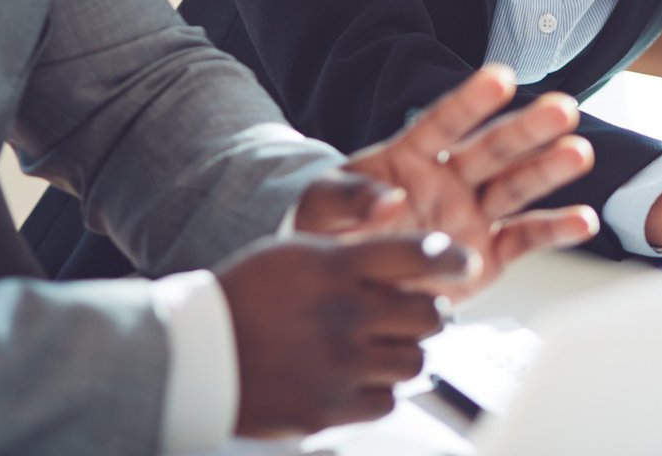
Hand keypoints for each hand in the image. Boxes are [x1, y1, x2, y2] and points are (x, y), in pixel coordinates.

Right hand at [217, 231, 471, 436]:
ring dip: (405, 353)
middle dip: (425, 314)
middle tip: (412, 315)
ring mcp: (338, 365)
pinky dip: (380, 390)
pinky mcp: (329, 408)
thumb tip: (418, 260)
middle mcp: (343, 315)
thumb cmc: (246, 297)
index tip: (466, 264)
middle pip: (429, 316)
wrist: (195, 355)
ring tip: (379, 347)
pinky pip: (387, 401)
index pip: (420, 255)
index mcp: (335, 267)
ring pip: (415, 361)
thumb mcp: (298, 253)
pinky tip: (357, 376)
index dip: (453, 259)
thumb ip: (357, 254)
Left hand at [295, 64, 597, 289]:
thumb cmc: (327, 237)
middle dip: (527, 129)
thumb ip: (345, 202)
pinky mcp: (487, 254)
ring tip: (580, 153)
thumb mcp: (317, 213)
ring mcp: (471, 215)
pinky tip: (584, 219)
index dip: (470, 101)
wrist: (341, 289)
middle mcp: (449, 180)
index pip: (442, 123)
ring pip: (515, 187)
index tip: (501, 78)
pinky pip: (525, 239)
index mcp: (408, 158)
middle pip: (492, 149)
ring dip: (548, 169)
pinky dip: (555, 231)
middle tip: (562, 109)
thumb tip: (387, 199)